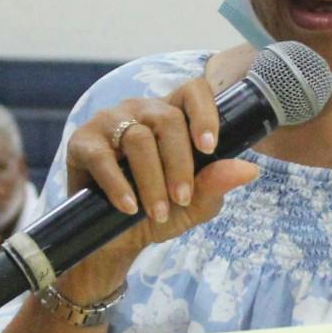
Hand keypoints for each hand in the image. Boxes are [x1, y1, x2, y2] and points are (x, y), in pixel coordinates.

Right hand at [53, 80, 260, 303]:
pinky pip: (102, 157)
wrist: (115, 241)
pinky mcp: (81, 142)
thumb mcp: (194, 204)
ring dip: (152, 181)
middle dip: (180, 164)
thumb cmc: (156, 212)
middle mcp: (140, 110)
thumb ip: (216, 184)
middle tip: (182, 199)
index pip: (193, 91)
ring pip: (137, 138)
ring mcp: (108, 122)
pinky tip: (129, 207)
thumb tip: (249, 170)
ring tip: (157, 213)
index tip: (209, 147)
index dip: (204, 113)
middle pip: (167, 119)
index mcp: (171, 116)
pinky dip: (119, 185)